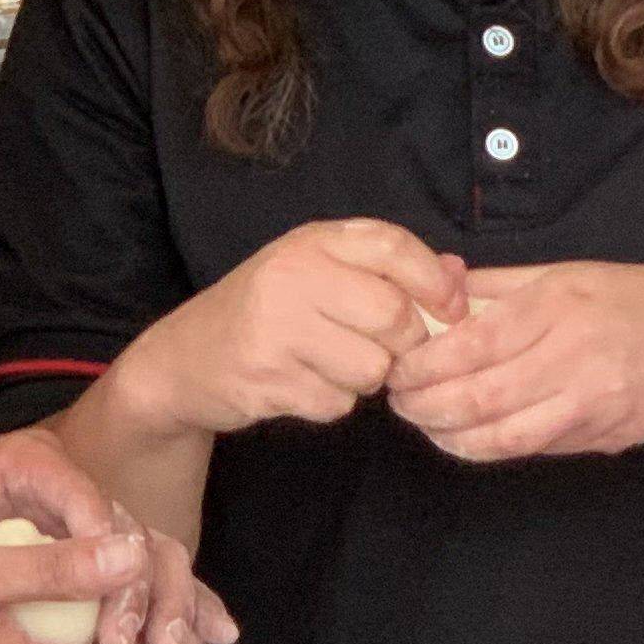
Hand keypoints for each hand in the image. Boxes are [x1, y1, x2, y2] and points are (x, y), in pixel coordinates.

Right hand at [117, 220, 466, 435]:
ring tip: (330, 365)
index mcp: (312, 242)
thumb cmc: (266, 312)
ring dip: (364, 379)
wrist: (183, 360)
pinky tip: (301, 384)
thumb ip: (387, 271)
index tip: (453, 310)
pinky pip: (337, 402)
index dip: (435, 280)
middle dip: (402, 344)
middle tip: (381, 349)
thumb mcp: (318, 273)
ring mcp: (275, 327)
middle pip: (394, 316)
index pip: (393, 246)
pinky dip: (331, 402)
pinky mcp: (266, 377)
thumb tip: (460, 276)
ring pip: (371, 367)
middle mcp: (293, 275)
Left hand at [387, 263, 643, 461]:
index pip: (472, 346)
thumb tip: (437, 289)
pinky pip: (532, 448)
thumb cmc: (636, 299)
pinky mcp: (600, 437)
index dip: (422, 367)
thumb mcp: (567, 273)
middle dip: (424, 408)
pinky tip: (467, 437)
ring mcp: (590, 403)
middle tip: (399, 404)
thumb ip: (499, 286)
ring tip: (428, 425)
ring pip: (502, 437)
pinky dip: (490, 447)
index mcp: (558, 307)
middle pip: (478, 398)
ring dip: (452, 438)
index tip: (397, 371)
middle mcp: (573, 357)